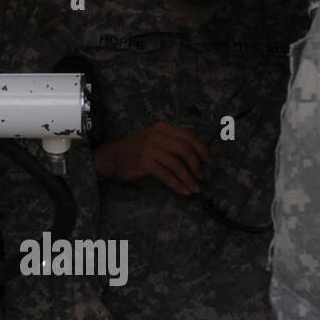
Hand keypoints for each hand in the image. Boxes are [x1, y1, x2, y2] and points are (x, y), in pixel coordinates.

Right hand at [93, 122, 210, 195]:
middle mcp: (156, 136)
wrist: (110, 158)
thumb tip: (196, 157)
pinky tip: (184, 191)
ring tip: (195, 188)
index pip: (189, 137)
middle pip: (186, 150)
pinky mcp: (144, 163)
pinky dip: (178, 185)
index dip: (203, 150)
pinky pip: (167, 176)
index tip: (209, 162)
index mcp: (162, 128)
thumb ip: (171, 143)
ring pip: (178, 164)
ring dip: (189, 179)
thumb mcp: (153, 140)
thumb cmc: (134, 151)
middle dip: (197, 165)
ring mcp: (149, 149)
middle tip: (202, 176)